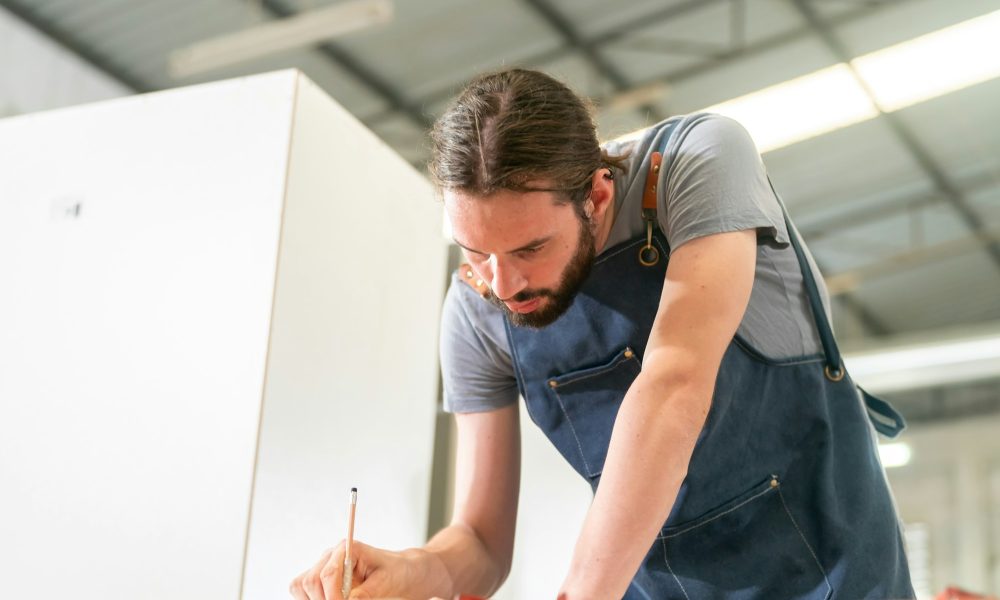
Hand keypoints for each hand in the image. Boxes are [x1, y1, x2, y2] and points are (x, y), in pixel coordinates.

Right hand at [289, 539, 452, 599]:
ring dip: (314, 599)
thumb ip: (365, 593)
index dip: (331, 596)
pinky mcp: (322, 581)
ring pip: (301, 586)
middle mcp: (331, 556)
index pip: (328, 573)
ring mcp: (324, 567)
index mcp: (348, 549)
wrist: (404, 573)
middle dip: (323, 599)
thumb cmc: (399, 572)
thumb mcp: (387, 582)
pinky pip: (303, 591)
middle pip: (310, 581)